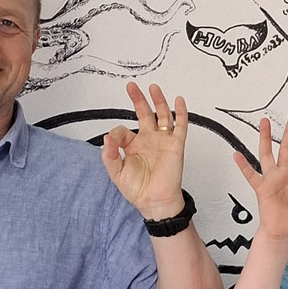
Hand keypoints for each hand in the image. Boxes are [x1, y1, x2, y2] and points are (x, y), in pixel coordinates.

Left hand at [103, 81, 189, 219]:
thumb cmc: (138, 190)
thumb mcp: (116, 173)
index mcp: (133, 146)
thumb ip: (110, 155)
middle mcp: (148, 140)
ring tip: (153, 88)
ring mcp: (162, 141)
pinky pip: (180, 126)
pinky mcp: (175, 145)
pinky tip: (179, 101)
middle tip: (131, 86)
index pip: (123, 130)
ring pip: (162, 115)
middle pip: (144, 113)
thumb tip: (106, 138)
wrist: (155, 202)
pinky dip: (181, 113)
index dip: (116, 133)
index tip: (112, 141)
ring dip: (158, 101)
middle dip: (138, 99)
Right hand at [231, 114, 287, 244]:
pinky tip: (236, 155)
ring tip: (264, 123)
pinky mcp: (262, 188)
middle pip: (287, 148)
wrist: (284, 233)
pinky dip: (243, 166)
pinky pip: (251, 175)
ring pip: (267, 154)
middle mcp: (286, 174)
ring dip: (266, 138)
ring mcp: (273, 179)